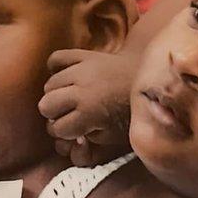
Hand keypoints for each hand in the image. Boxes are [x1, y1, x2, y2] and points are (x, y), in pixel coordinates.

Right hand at [39, 49, 136, 165]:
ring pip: (49, 85)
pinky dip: (55, 67)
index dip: (62, 133)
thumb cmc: (132, 113)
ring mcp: (81, 70)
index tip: (71, 132)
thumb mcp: (114, 136)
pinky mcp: (85, 55)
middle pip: (46, 105)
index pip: (58, 128)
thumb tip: (72, 140)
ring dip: (55, 95)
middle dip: (54, 115)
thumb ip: (89, 141)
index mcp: (89, 113)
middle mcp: (81, 90)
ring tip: (68, 99)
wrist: (151, 82)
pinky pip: (56, 58)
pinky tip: (64, 77)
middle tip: (66, 116)